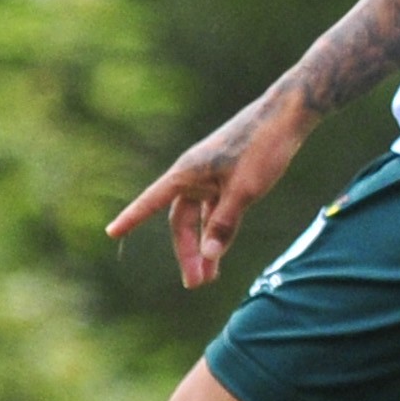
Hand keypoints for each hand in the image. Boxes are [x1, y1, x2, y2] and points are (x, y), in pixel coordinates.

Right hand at [106, 96, 310, 288]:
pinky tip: (221, 250)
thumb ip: (224, 224)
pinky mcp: (228, 177)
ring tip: (209, 279)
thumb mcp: (244, 191)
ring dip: (204, 246)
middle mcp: (194, 175)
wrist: (287, 116)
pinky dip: (218, 229)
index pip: (151, 201)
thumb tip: (208, 256)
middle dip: (187, 253)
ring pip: (200, 218)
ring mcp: (211, 176)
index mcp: (187, 173)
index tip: (112, 232)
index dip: (132, 218)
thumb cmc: (263, 147)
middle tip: (195, 285)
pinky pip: (216, 209)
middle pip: (182, 221)